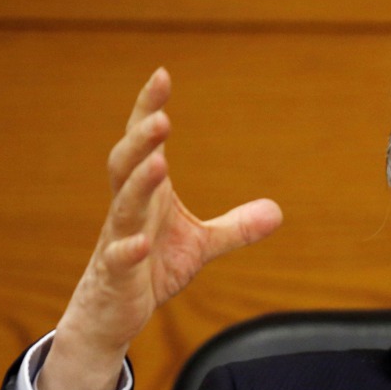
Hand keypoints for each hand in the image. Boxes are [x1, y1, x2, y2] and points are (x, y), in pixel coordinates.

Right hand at [38, 68, 282, 389]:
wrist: (113, 314)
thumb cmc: (150, 270)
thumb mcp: (201, 246)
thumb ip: (235, 227)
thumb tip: (278, 211)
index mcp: (147, 195)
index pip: (144, 144)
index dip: (148, 109)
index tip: (162, 75)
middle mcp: (128, 211)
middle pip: (127, 164)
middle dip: (141, 139)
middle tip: (161, 115)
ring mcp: (119, 240)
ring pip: (123, 205)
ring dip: (139, 182)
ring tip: (158, 160)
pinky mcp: (118, 275)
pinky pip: (120, 259)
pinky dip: (128, 250)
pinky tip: (139, 243)